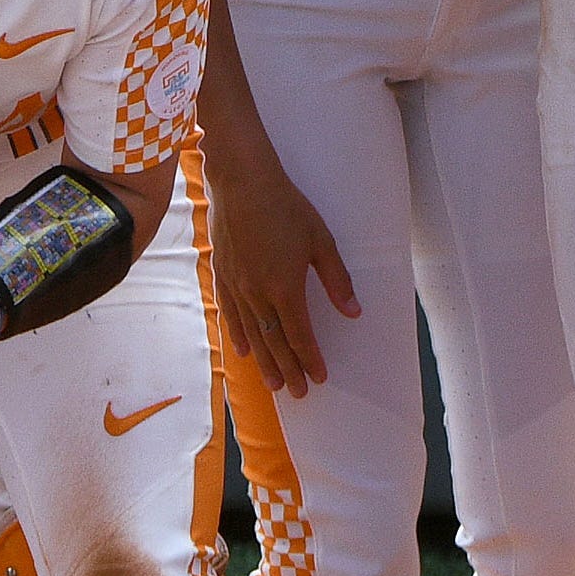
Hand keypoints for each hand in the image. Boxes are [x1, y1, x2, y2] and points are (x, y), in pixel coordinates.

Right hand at [205, 119, 356, 398]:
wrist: (241, 181)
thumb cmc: (286, 206)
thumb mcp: (321, 240)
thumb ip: (337, 279)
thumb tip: (354, 312)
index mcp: (285, 287)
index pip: (300, 335)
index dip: (310, 359)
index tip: (319, 378)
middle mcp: (258, 294)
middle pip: (275, 342)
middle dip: (288, 369)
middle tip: (297, 394)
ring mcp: (236, 286)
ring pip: (251, 334)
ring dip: (264, 361)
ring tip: (273, 384)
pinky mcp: (221, 275)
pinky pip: (229, 314)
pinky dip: (237, 335)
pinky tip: (242, 351)